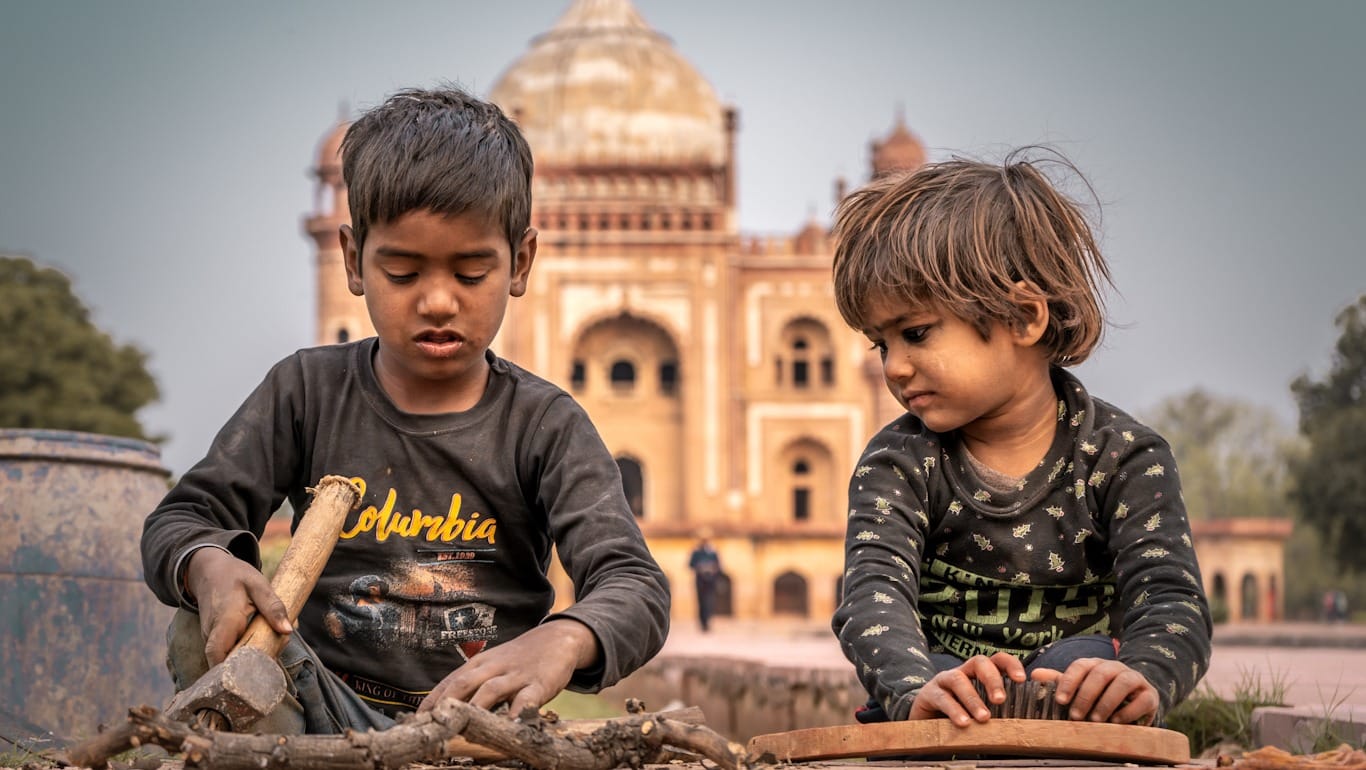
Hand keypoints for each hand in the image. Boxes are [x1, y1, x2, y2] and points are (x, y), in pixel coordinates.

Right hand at [184, 547, 291, 665]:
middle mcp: (212, 633)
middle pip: (226, 662)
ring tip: (274, 642)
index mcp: (224, 619)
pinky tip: (263, 640)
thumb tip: (288, 631)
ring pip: (227, 659)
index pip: (217, 653)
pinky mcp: (214, 640)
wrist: (209, 571)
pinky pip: (229, 652)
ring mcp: (210, 638)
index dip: (232, 669)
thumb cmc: (234, 576)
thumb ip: (273, 606)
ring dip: (251, 658)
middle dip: (252, 666)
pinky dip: (246, 651)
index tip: (257, 669)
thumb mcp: (258, 584)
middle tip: (277, 650)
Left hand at [418, 619, 598, 715]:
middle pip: (463, 684)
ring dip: (474, 710)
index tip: (414, 723)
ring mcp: (516, 675)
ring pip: (490, 691)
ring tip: (461, 731)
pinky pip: (526, 700)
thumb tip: (445, 710)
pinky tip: (509, 729)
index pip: (449, 682)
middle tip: (432, 729)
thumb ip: (472, 683)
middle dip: (445, 707)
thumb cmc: (519, 658)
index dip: (431, 702)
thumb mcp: (492, 665)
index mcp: (478, 663)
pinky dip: (517, 714)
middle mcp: (493, 667)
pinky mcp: (539, 683)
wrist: (558, 638)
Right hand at [909, 652, 1025, 725]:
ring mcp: (944, 681)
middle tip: (1000, 700)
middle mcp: (963, 672)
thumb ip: (1001, 713)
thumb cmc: (962, 716)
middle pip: (979, 662)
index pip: (998, 660)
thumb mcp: (982, 712)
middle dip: (992, 679)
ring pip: (958, 679)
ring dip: (973, 698)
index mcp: (980, 674)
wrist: (926, 723)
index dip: (1010, 664)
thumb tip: (1027, 725)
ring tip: (984, 718)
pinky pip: (942, 698)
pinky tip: (964, 724)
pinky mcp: (929, 694)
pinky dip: (954, 710)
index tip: (1021, 680)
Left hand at [1030, 658, 1159, 723]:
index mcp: (1095, 664)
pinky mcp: (1150, 695)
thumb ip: (1059, 682)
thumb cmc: (1101, 694)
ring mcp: (1134, 679)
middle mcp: (1115, 667)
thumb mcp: (1080, 688)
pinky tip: (1116, 722)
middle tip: (1076, 716)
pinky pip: (1142, 699)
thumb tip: (1034, 674)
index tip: (1059, 701)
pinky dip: (1128, 711)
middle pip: (1100, 673)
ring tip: (1095, 720)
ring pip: (1123, 682)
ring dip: (1107, 701)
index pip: (1080, 666)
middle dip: (1086, 695)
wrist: (1135, 699)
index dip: (1069, 681)